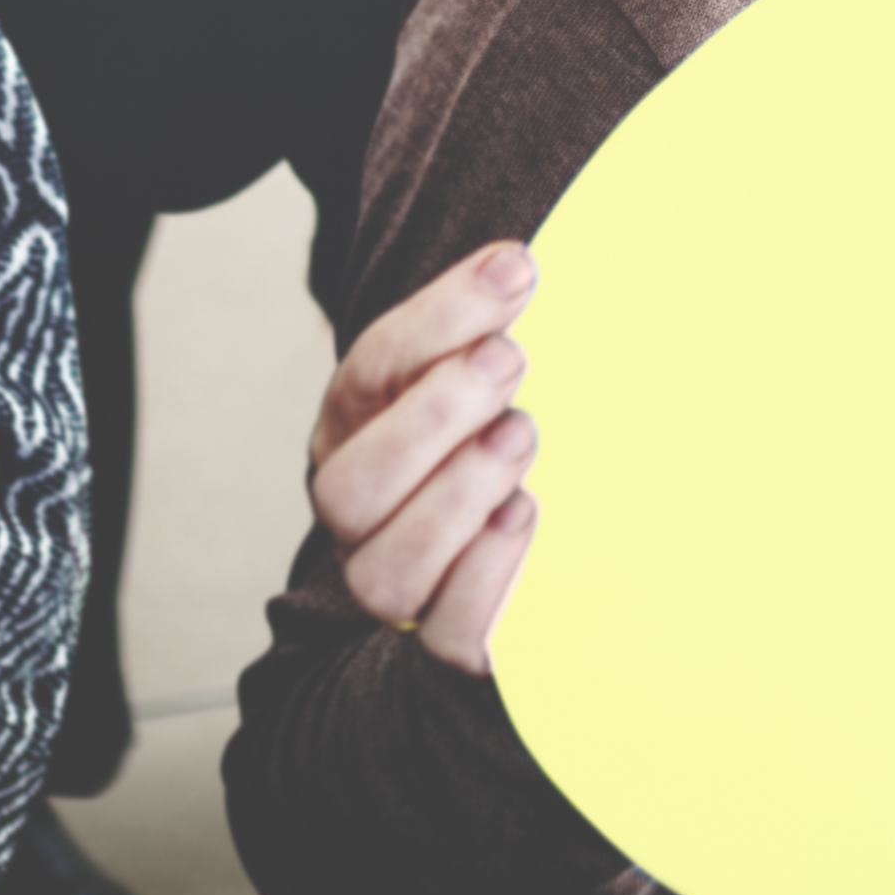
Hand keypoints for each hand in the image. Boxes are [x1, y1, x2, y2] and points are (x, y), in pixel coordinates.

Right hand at [308, 237, 544, 675]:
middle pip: (349, 485)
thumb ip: (507, 317)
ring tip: (520, 436)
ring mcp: (402, 580)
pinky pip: (445, 634)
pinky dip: (483, 576)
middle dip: (431, 415)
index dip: (439, 316)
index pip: (373, 370)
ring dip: (453, 495)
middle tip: (509, 360)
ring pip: (383, 570)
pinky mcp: (457, 640)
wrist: (545, 557)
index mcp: (366, 427)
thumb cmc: (522, 426)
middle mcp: (367, 512)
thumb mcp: (508, 363)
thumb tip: (537, 254)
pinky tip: (524, 515)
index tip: (517, 269)